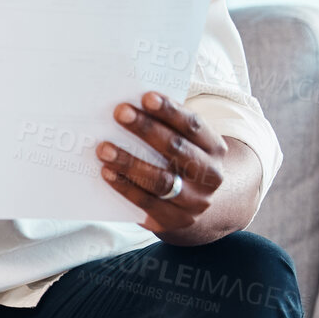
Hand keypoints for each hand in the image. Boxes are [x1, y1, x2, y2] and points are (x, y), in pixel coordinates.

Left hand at [96, 91, 239, 243]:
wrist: (197, 207)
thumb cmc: (180, 162)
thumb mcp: (186, 144)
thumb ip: (166, 127)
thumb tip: (131, 106)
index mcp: (214, 148)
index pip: (193, 126)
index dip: (171, 111)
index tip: (146, 97)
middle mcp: (210, 175)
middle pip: (176, 149)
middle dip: (147, 129)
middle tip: (120, 113)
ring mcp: (194, 201)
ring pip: (161, 180)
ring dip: (130, 162)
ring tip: (104, 148)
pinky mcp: (175, 220)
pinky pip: (147, 202)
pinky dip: (125, 186)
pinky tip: (107, 172)